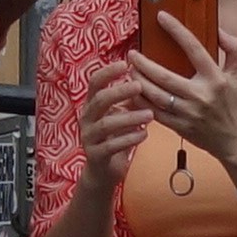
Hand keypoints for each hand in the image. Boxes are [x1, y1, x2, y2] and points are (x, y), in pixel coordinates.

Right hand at [74, 41, 167, 190]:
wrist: (102, 173)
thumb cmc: (114, 139)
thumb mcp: (120, 117)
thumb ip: (129, 102)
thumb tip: (146, 80)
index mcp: (91, 106)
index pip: (94, 83)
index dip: (108, 72)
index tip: (125, 63)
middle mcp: (86, 119)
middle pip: (100, 100)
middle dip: (119, 91)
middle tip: (139, 86)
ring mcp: (88, 137)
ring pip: (107, 124)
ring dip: (130, 117)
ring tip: (150, 115)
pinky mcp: (95, 155)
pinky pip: (112, 146)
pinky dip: (129, 139)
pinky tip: (144, 135)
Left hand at [123, 14, 236, 176]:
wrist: (234, 139)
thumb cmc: (233, 103)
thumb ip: (232, 48)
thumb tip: (218, 29)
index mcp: (215, 78)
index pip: (194, 48)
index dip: (177, 30)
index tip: (161, 17)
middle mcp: (201, 95)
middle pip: (165, 76)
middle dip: (144, 64)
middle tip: (132, 53)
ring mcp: (189, 113)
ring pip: (156, 96)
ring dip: (139, 81)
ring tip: (130, 70)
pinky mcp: (180, 127)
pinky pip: (155, 113)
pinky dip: (141, 102)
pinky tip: (133, 91)